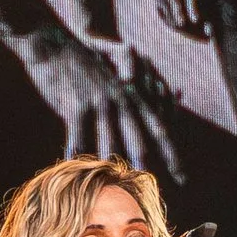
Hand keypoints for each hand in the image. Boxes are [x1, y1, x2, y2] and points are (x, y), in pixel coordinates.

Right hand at [22, 28, 181, 174]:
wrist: (54, 46)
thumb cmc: (83, 62)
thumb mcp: (111, 78)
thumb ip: (126, 99)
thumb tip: (142, 113)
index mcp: (132, 95)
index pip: (158, 128)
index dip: (171, 153)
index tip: (181, 175)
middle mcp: (120, 100)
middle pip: (138, 139)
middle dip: (148, 165)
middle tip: (156, 190)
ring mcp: (98, 102)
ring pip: (107, 142)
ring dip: (110, 166)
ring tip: (113, 189)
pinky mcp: (75, 106)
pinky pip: (77, 137)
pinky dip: (76, 155)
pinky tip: (73, 171)